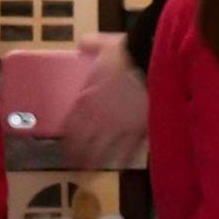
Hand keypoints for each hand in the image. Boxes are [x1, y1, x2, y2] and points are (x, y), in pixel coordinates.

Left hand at [59, 34, 149, 169]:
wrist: (154, 65)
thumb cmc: (128, 54)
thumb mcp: (106, 45)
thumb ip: (92, 44)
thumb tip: (82, 42)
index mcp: (89, 99)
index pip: (73, 125)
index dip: (68, 139)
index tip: (65, 148)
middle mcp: (100, 118)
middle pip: (85, 144)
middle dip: (78, 157)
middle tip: (74, 169)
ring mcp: (119, 128)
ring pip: (103, 152)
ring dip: (95, 164)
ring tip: (90, 176)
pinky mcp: (139, 132)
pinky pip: (129, 151)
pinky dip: (123, 160)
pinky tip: (120, 166)